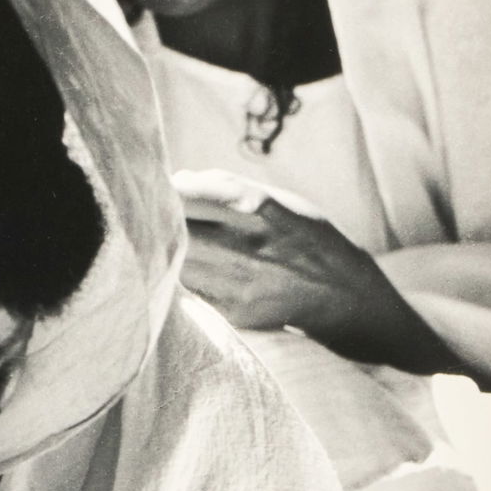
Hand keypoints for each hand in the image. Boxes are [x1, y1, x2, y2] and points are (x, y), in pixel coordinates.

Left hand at [179, 193, 462, 375]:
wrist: (348, 300)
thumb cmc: (310, 241)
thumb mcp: (286, 202)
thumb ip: (232, 188)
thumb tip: (181, 178)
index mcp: (267, 212)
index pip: (206, 193)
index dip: (175, 188)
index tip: (160, 184)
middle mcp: (254, 247)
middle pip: (184, 228)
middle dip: (160, 217)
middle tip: (143, 210)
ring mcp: (243, 283)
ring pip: (180, 261)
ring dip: (162, 247)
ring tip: (153, 237)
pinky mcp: (236, 312)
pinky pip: (191, 289)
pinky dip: (176, 275)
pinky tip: (172, 267)